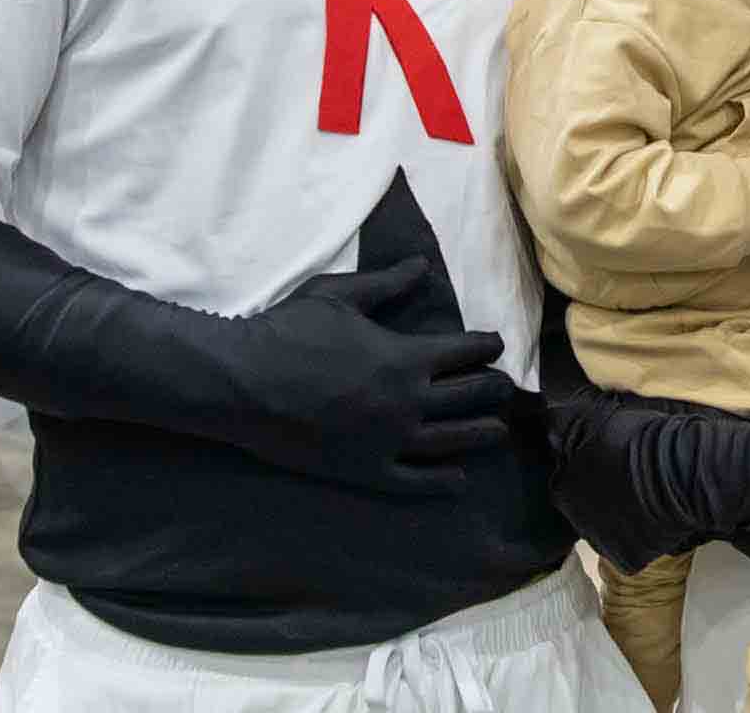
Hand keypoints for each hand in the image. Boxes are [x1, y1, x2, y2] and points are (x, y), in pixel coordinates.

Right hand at [227, 254, 518, 496]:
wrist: (243, 383)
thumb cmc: (289, 331)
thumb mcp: (340, 296)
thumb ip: (387, 284)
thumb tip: (422, 267)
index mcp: (405, 358)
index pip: (463, 352)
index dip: (484, 347)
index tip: (495, 346)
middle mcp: (407, 403)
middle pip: (467, 398)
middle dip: (491, 391)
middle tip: (505, 390)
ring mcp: (389, 442)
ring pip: (450, 442)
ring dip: (479, 435)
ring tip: (497, 432)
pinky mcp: (366, 471)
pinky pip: (415, 481)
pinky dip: (441, 482)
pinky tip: (458, 480)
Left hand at [545, 388, 735, 572]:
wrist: (683, 470)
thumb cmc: (642, 438)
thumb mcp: (598, 418)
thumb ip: (571, 420)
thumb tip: (552, 406)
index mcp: (562, 486)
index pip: (569, 479)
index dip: (590, 468)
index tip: (612, 460)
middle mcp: (574, 519)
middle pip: (585, 507)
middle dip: (602, 495)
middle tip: (630, 480)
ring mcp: (601, 543)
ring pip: (607, 528)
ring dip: (620, 517)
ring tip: (645, 499)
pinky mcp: (626, 559)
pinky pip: (630, 548)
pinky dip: (641, 537)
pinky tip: (655, 518)